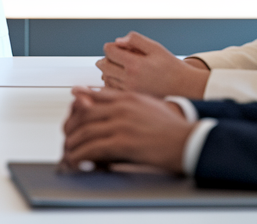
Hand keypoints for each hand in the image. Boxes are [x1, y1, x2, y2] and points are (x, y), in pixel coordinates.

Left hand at [61, 86, 194, 173]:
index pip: (92, 96)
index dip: (77, 107)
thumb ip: (128, 103)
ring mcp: (122, 124)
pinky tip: (77, 160)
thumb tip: (112, 105)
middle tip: (67, 136)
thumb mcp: (149, 105)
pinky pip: (93, 148)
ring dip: (72, 143)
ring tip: (69, 151)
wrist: (189, 140)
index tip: (70, 114)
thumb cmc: (173, 126)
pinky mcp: (123, 142)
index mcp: (127, 97)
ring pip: (85, 131)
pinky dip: (81, 155)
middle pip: (83, 113)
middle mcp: (121, 107)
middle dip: (71, 126)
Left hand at [97, 31, 210, 97]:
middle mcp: (129, 80)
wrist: (184, 88)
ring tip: (121, 68)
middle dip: (107, 58)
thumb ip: (135, 40)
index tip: (119, 48)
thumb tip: (118, 41)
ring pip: (106, 78)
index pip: (109, 51)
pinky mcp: (131, 100)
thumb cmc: (171, 66)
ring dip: (109, 71)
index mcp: (135, 65)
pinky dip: (112, 83)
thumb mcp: (156, 47)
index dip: (112, 46)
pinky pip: (112, 90)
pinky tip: (122, 79)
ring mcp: (129, 91)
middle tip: (117, 57)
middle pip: (103, 66)